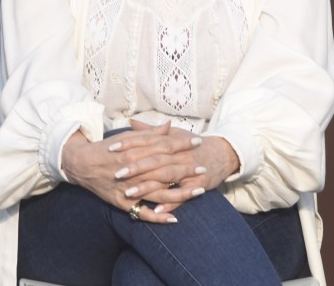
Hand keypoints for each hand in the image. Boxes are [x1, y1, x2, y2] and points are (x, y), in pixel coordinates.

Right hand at [61, 122, 204, 223]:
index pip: (162, 147)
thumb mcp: (125, 138)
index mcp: (133, 151)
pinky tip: (175, 219)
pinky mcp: (123, 203)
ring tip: (199, 191)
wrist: (80, 164)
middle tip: (203, 167)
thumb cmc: (105, 150)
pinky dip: (158, 217)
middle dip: (185, 168)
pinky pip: (143, 212)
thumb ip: (149, 134)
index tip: (197, 142)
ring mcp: (128, 188)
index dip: (181, 144)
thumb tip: (169, 126)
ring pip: (158, 192)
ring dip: (180, 193)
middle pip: (163, 169)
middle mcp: (132, 170)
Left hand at [120, 120, 238, 215]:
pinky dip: (170, 203)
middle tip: (116, 173)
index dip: (129, 145)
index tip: (112, 148)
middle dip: (135, 168)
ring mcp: (189, 171)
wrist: (222, 154)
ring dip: (147, 187)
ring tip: (128, 193)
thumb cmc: (193, 144)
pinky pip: (182, 196)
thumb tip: (132, 122)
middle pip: (154, 161)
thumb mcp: (174, 134)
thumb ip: (151, 131)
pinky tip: (156, 211)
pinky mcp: (198, 185)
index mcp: (170, 142)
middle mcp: (179, 155)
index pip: (147, 142)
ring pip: (165, 179)